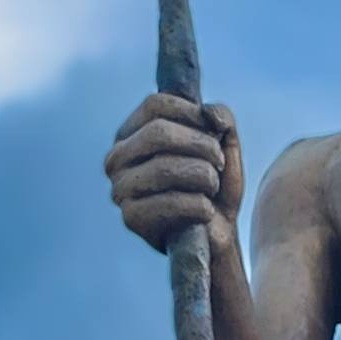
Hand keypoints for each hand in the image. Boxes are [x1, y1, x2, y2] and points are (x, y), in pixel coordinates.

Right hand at [107, 93, 243, 255]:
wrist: (217, 234)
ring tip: (212, 188)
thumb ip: (220, 116)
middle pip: (159, 133)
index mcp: (132, 134)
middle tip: (219, 163)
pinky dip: (201, 206)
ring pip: (166, 167)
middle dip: (202, 146)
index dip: (192, 113)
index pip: (156, 105)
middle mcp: (117, 159)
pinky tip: (205, 212)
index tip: (214, 131)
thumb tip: (210, 115)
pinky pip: (171, 203)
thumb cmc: (214, 185)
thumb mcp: (223, 143)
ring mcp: (120, 188)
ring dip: (204, 177)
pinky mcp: (131, 218)